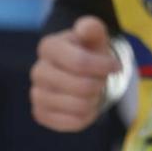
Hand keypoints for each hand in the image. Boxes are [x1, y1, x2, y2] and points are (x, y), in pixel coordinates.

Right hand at [31, 16, 120, 132]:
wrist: (81, 74)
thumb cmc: (89, 52)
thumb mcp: (95, 37)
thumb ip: (92, 28)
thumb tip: (85, 28)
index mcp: (49, 47)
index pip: (81, 62)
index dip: (104, 66)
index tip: (115, 66)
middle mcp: (38, 70)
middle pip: (82, 87)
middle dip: (100, 84)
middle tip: (101, 80)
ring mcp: (37, 94)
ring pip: (79, 106)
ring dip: (94, 100)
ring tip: (92, 92)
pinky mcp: (40, 114)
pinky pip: (72, 122)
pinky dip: (86, 116)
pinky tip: (84, 105)